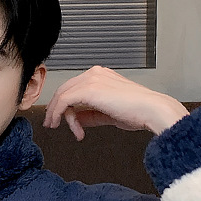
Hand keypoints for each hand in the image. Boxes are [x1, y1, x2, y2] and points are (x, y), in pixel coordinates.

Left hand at [43, 66, 188, 139]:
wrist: (150, 110)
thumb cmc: (138, 112)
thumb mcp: (108, 113)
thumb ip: (91, 115)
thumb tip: (77, 119)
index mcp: (101, 76)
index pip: (74, 87)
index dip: (62, 104)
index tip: (58, 118)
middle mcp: (95, 74)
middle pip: (65, 89)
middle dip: (54, 108)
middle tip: (50, 123)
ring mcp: (92, 79)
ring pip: (62, 95)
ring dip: (57, 113)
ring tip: (57, 127)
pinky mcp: (89, 89)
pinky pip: (64, 100)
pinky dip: (59, 114)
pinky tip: (62, 124)